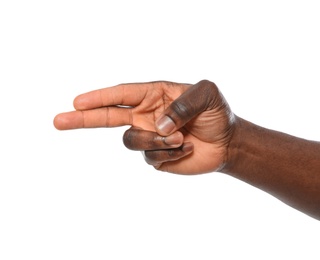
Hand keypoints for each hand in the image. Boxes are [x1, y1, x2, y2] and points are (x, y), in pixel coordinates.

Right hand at [54, 80, 234, 173]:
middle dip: (83, 119)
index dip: (99, 98)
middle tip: (58, 120)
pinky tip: (187, 148)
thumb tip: (158, 125)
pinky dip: (170, 153)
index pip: (120, 95)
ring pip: (132, 142)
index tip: (77, 102)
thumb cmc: (216, 113)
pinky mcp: (156, 156)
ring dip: (156, 141)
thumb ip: (182, 103)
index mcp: (153, 95)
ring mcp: (148, 137)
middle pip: (107, 117)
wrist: (226, 142)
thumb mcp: (207, 95)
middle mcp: (145, 115)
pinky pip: (151, 158)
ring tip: (180, 138)